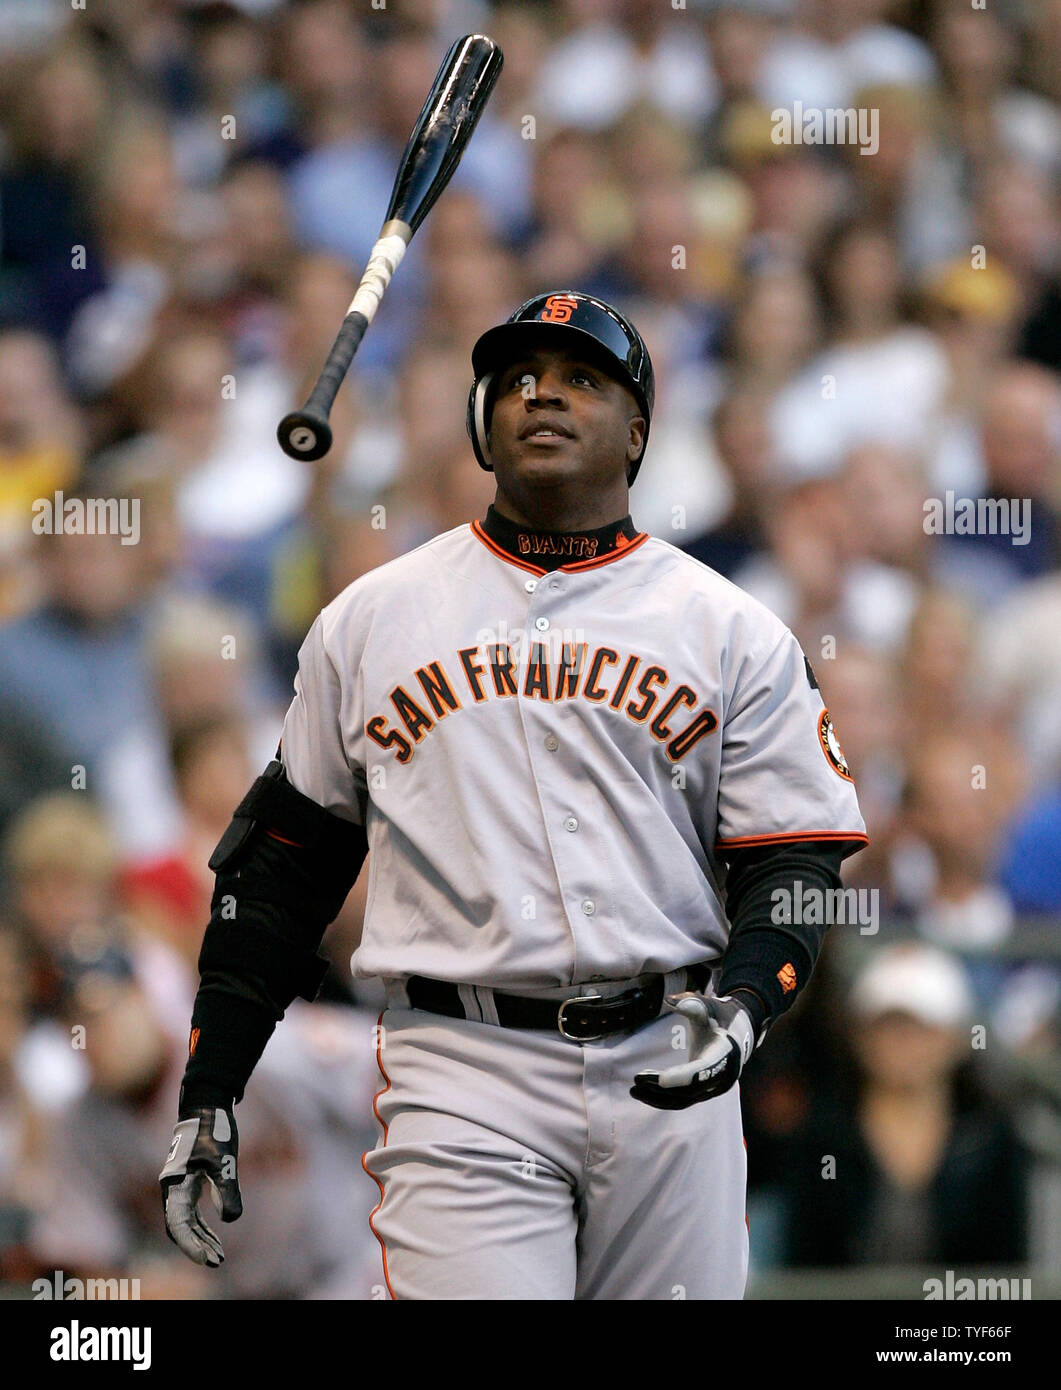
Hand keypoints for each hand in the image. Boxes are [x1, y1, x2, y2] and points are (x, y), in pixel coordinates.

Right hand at [159, 1107, 241, 1266]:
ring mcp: (179, 1184)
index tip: (209, 1260)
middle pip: (179, 1227)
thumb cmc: (214, 1129)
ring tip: (218, 1255)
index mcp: (175, 1184)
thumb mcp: (224, 1160)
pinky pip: (190, 1210)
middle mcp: (172, 1187)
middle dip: (196, 1246)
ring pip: (184, 1221)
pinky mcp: (188, 1180)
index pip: (178, 1225)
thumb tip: (230, 1220)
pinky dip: (201, 1224)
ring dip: (200, 1238)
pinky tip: (215, 1232)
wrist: (207, 1102)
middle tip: (217, 1261)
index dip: (192, 1245)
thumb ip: (226, 1189)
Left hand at [630, 992, 757, 1109]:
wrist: (737, 1031)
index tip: (655, 1078)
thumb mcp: (708, 1006)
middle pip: (690, 1091)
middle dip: (661, 1088)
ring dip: (658, 1098)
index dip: (678, 1077)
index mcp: (724, 1055)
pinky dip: (664, 1098)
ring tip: (634, 1091)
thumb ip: (690, 1003)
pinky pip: (684, 1100)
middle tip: (636, 1081)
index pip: (700, 1073)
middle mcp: (722, 1077)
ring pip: (685, 1100)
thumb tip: (669, 1000)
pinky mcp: (705, 1092)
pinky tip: (646, 1092)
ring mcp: (715, 1088)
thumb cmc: (719, 1016)